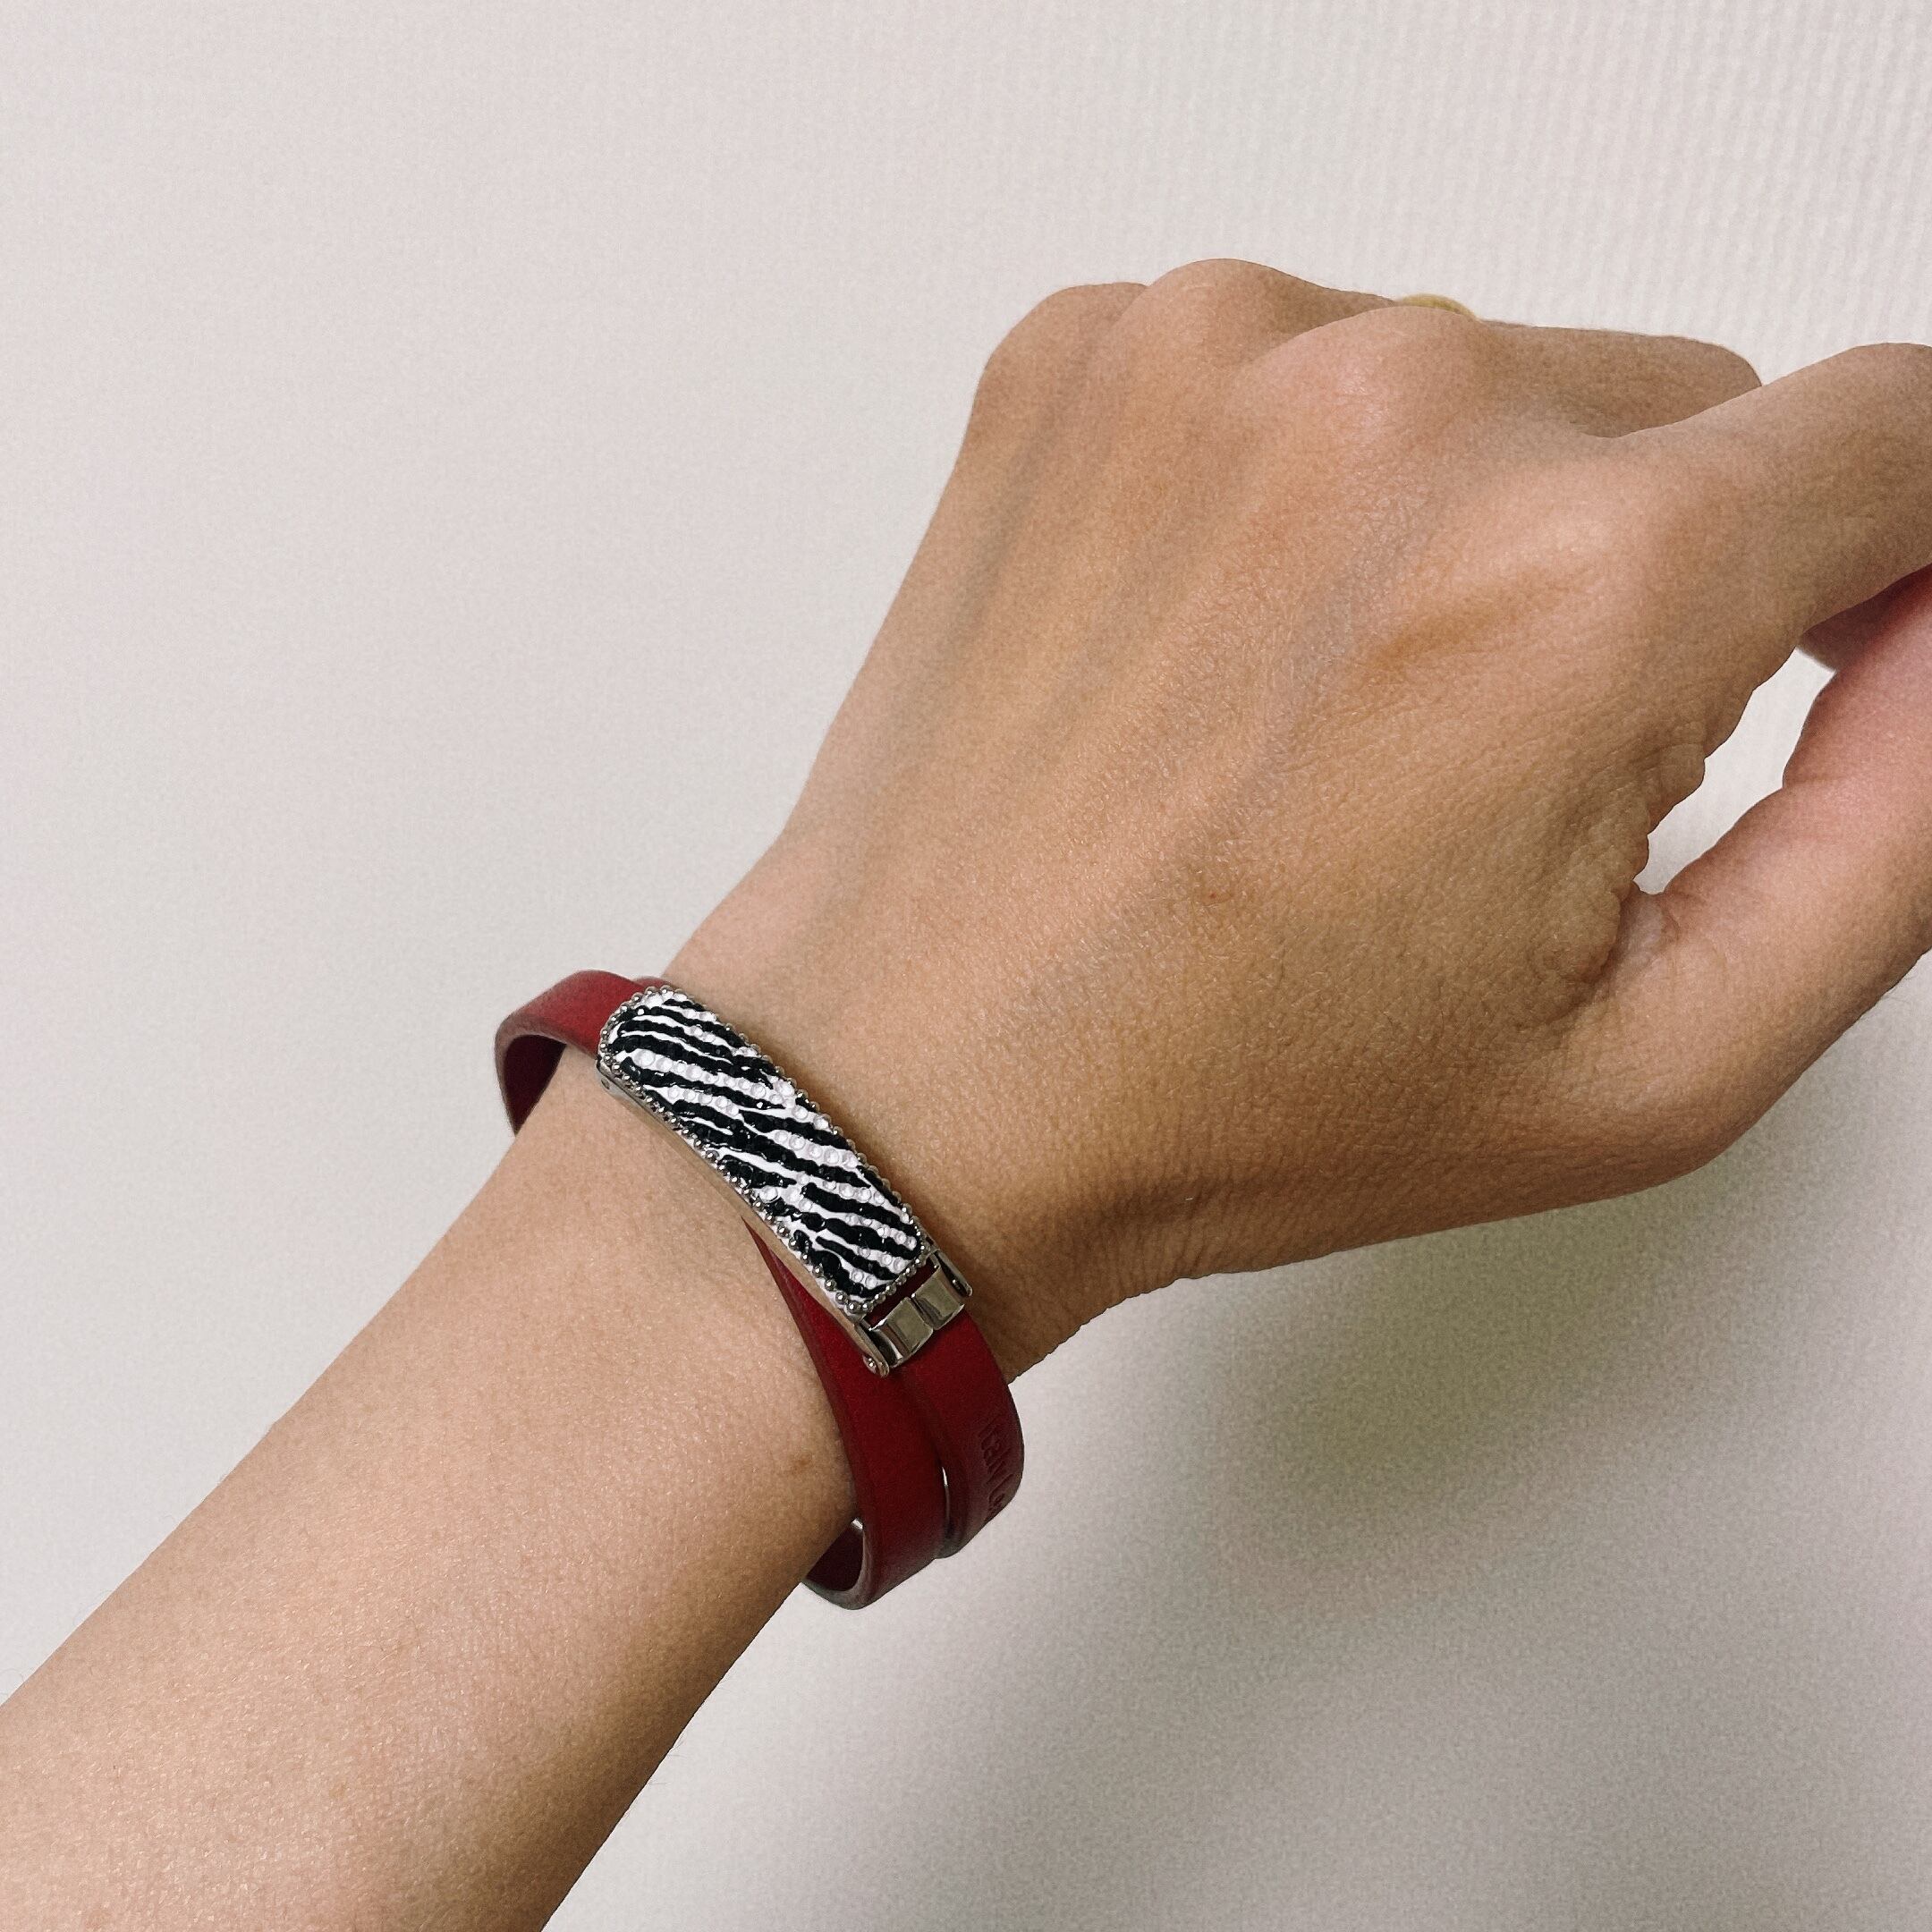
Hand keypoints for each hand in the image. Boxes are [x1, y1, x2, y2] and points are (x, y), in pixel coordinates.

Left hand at [668, 262, 1931, 1376]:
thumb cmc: (1224, 1094)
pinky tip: (1226, 650)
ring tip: (1325, 720)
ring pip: (1492, 377)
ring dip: (1462, 525)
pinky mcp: (1088, 356)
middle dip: (1645, 569)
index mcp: (1573, 588)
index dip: (1891, 552)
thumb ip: (1893, 827)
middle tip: (1482, 762)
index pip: (1902, 433)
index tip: (1820, 637)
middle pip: (1683, 409)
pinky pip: (1308, 366)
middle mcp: (1397, 411)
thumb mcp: (1652, 1058)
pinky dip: (1303, 486)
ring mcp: (1215, 356)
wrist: (921, 1078)